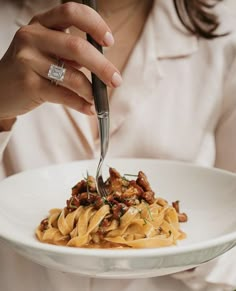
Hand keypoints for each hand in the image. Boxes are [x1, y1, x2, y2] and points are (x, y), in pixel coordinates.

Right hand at [0, 2, 120, 119]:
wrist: (0, 88)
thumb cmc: (30, 69)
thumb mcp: (46, 51)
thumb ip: (71, 53)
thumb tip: (104, 66)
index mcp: (41, 24)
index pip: (71, 12)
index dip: (94, 24)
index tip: (109, 41)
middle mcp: (32, 37)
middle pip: (77, 47)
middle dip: (102, 66)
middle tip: (116, 80)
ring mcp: (28, 60)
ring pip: (72, 76)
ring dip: (91, 90)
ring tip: (98, 99)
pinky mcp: (28, 84)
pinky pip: (63, 95)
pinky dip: (81, 104)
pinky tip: (89, 109)